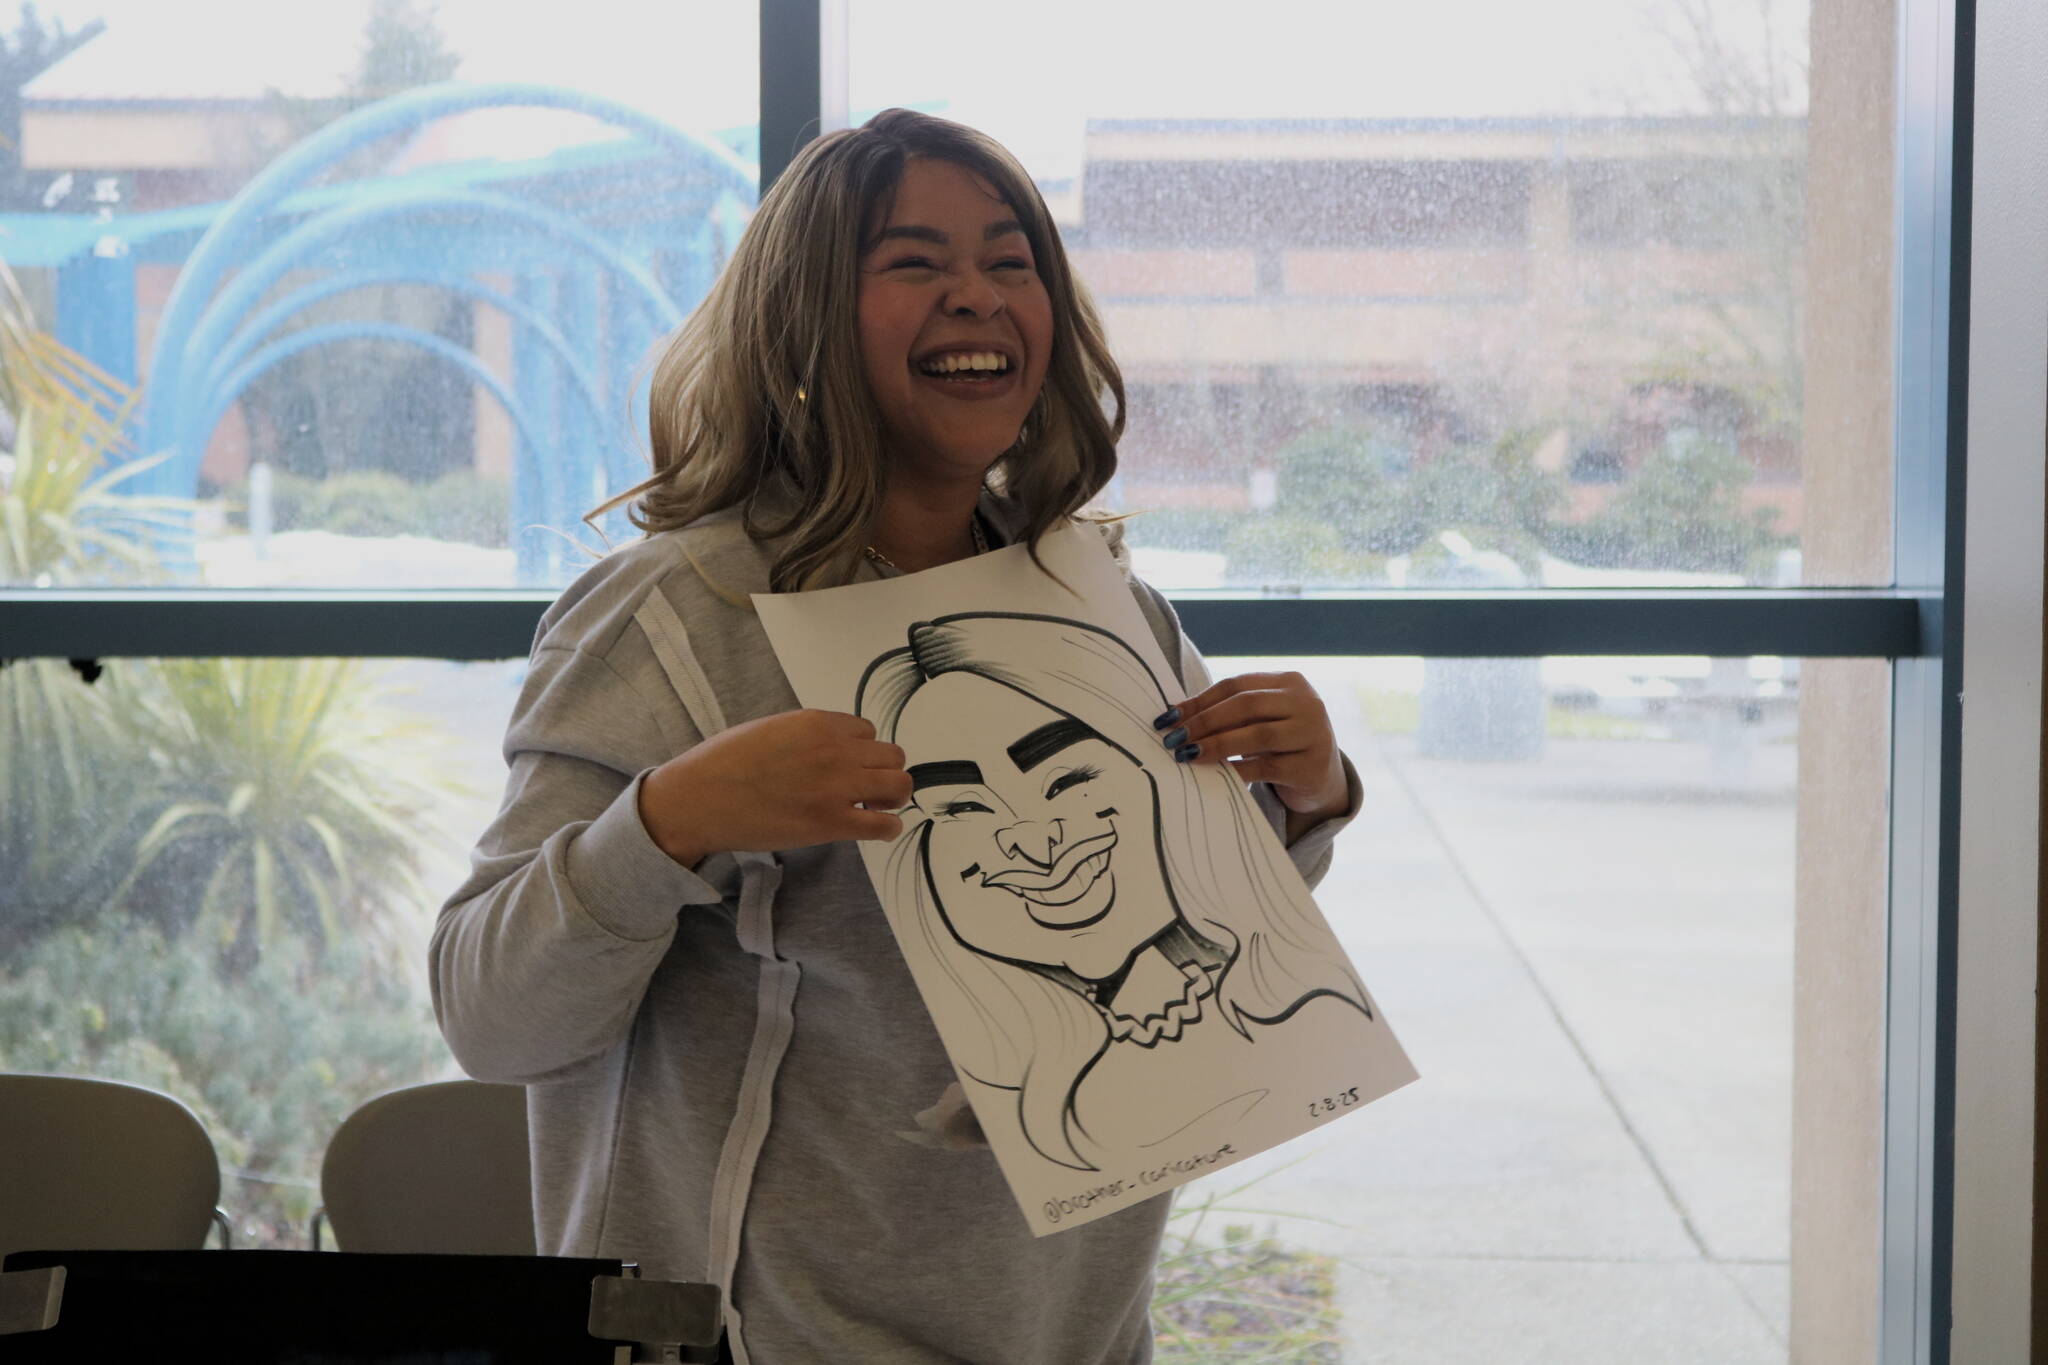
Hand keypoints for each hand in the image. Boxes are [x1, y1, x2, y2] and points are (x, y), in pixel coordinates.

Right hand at [639, 710, 910, 866]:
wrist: (698, 800)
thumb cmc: (723, 764)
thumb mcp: (770, 729)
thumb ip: (807, 735)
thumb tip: (831, 749)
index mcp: (817, 723)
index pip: (868, 731)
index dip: (861, 751)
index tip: (848, 767)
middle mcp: (834, 750)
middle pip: (892, 756)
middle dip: (882, 772)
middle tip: (866, 790)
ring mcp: (836, 787)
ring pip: (899, 785)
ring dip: (892, 797)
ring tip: (873, 808)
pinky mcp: (831, 823)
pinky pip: (885, 825)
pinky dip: (888, 828)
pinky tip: (877, 830)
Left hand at [1155, 671, 1347, 820]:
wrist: (1321, 778)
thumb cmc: (1280, 744)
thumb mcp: (1261, 721)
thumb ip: (1230, 713)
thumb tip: (1176, 717)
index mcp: (1289, 682)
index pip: (1236, 685)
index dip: (1200, 701)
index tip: (1169, 718)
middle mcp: (1306, 703)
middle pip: (1246, 705)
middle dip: (1205, 721)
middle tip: (1175, 738)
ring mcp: (1313, 733)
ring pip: (1258, 734)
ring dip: (1217, 745)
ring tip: (1188, 755)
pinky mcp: (1312, 766)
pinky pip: (1267, 767)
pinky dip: (1238, 770)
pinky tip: (1217, 775)